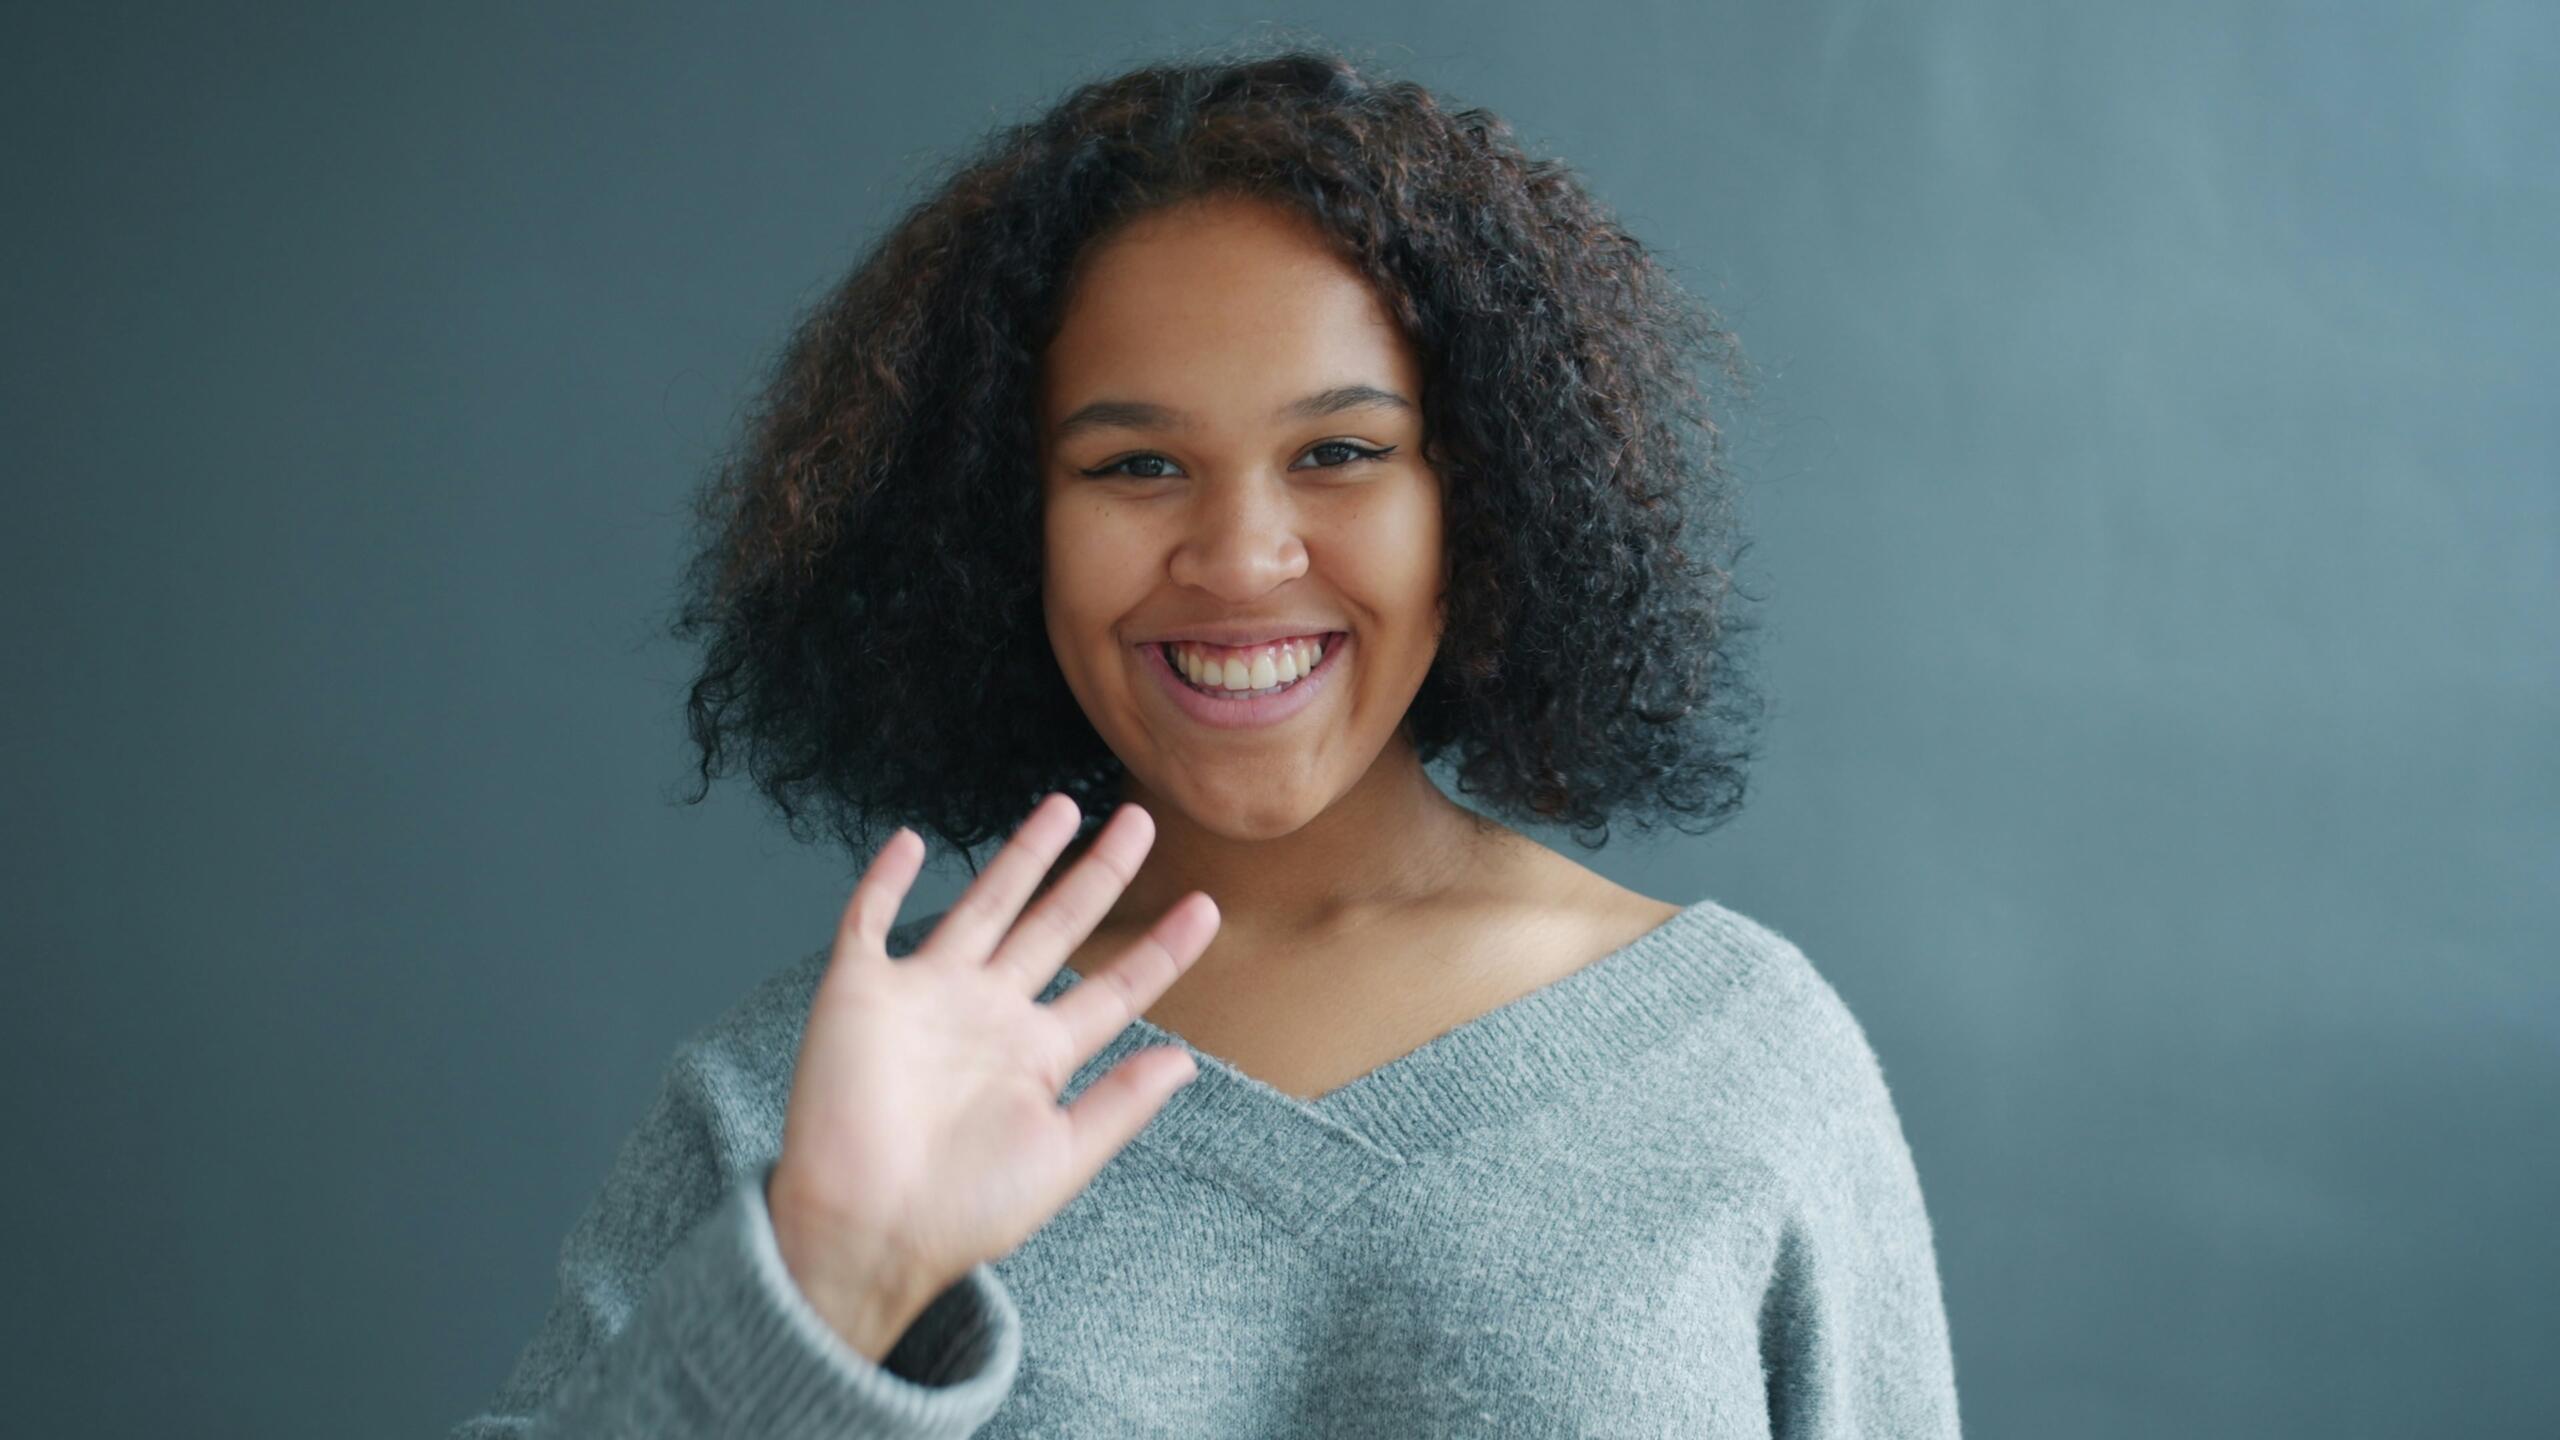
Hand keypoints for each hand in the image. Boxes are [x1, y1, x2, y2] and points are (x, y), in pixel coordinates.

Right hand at [765, 794, 1215, 1358]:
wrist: (866, 1229)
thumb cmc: (962, 1211)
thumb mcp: (1063, 1158)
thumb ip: (1122, 1104)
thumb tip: (1187, 1060)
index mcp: (1038, 1055)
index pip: (1113, 988)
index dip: (1159, 948)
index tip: (1206, 907)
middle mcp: (988, 1015)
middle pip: (1056, 925)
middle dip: (1099, 873)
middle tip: (1141, 820)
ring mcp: (925, 995)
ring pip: (983, 905)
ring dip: (1021, 856)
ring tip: (1063, 807)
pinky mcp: (860, 990)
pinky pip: (870, 920)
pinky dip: (883, 879)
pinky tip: (910, 841)